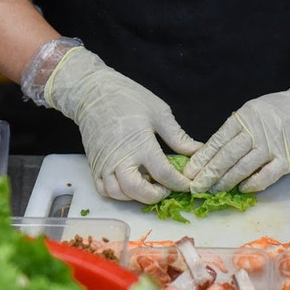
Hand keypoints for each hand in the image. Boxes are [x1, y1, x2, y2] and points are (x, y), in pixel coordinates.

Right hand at [27, 42, 200, 202]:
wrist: (91, 93)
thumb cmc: (127, 98)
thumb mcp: (159, 113)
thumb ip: (178, 137)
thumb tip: (198, 151)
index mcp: (140, 144)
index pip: (163, 174)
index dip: (179, 183)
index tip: (188, 184)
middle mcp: (120, 158)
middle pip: (138, 191)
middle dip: (156, 195)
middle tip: (166, 188)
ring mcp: (104, 164)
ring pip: (119, 194)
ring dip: (137, 196)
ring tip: (148, 185)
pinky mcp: (94, 165)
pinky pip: (104, 190)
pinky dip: (118, 194)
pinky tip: (130, 185)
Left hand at [184, 68, 289, 193]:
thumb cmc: (280, 110)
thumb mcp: (254, 111)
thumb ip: (236, 129)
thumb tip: (213, 151)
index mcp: (244, 118)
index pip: (217, 141)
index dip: (202, 158)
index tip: (189, 172)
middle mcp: (256, 131)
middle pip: (226, 156)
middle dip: (208, 173)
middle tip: (195, 187)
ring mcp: (272, 146)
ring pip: (243, 167)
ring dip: (226, 181)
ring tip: (213, 190)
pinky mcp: (287, 160)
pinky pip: (265, 176)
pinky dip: (252, 184)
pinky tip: (242, 189)